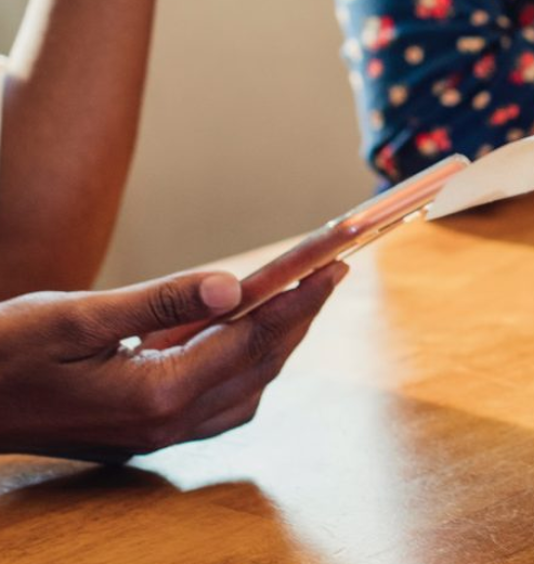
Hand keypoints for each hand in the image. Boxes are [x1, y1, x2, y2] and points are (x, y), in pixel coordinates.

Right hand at [0, 263, 344, 460]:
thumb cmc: (6, 353)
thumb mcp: (78, 316)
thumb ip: (162, 302)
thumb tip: (233, 286)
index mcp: (154, 395)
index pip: (251, 342)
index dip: (297, 301)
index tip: (333, 265)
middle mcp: (163, 425)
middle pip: (258, 367)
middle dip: (298, 317)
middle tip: (329, 271)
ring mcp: (154, 435)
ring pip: (244, 390)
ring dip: (275, 344)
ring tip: (295, 295)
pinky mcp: (143, 432)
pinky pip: (215, 403)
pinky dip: (242, 367)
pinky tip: (239, 331)